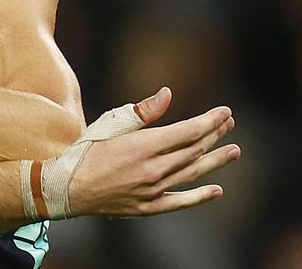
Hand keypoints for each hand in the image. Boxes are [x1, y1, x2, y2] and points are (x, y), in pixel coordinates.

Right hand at [68, 88, 239, 215]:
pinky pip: (181, 201)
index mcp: (143, 145)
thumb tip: (167, 94)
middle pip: (193, 150)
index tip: (225, 112)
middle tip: (229, 124)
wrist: (67, 187)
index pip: (188, 131)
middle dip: (215, 135)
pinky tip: (216, 190)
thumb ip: (142, 111)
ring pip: (192, 173)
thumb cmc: (86, 151)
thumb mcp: (110, 124)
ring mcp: (152, 190)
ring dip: (215, 160)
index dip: (209, 121)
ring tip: (234, 150)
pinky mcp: (148, 207)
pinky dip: (200, 196)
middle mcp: (152, 169)